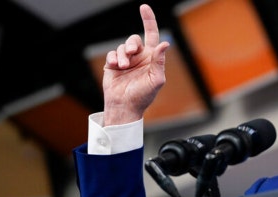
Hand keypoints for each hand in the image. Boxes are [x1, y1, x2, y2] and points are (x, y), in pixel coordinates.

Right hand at [102, 4, 169, 125]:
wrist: (125, 106)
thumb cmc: (143, 96)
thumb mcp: (156, 79)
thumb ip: (160, 61)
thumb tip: (165, 44)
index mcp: (151, 59)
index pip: (151, 35)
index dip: (148, 21)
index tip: (144, 8)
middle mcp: (139, 57)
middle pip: (134, 39)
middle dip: (132, 44)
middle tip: (132, 53)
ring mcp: (126, 61)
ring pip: (122, 46)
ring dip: (123, 55)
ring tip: (123, 67)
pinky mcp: (113, 65)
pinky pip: (112, 53)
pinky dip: (113, 58)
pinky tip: (115, 67)